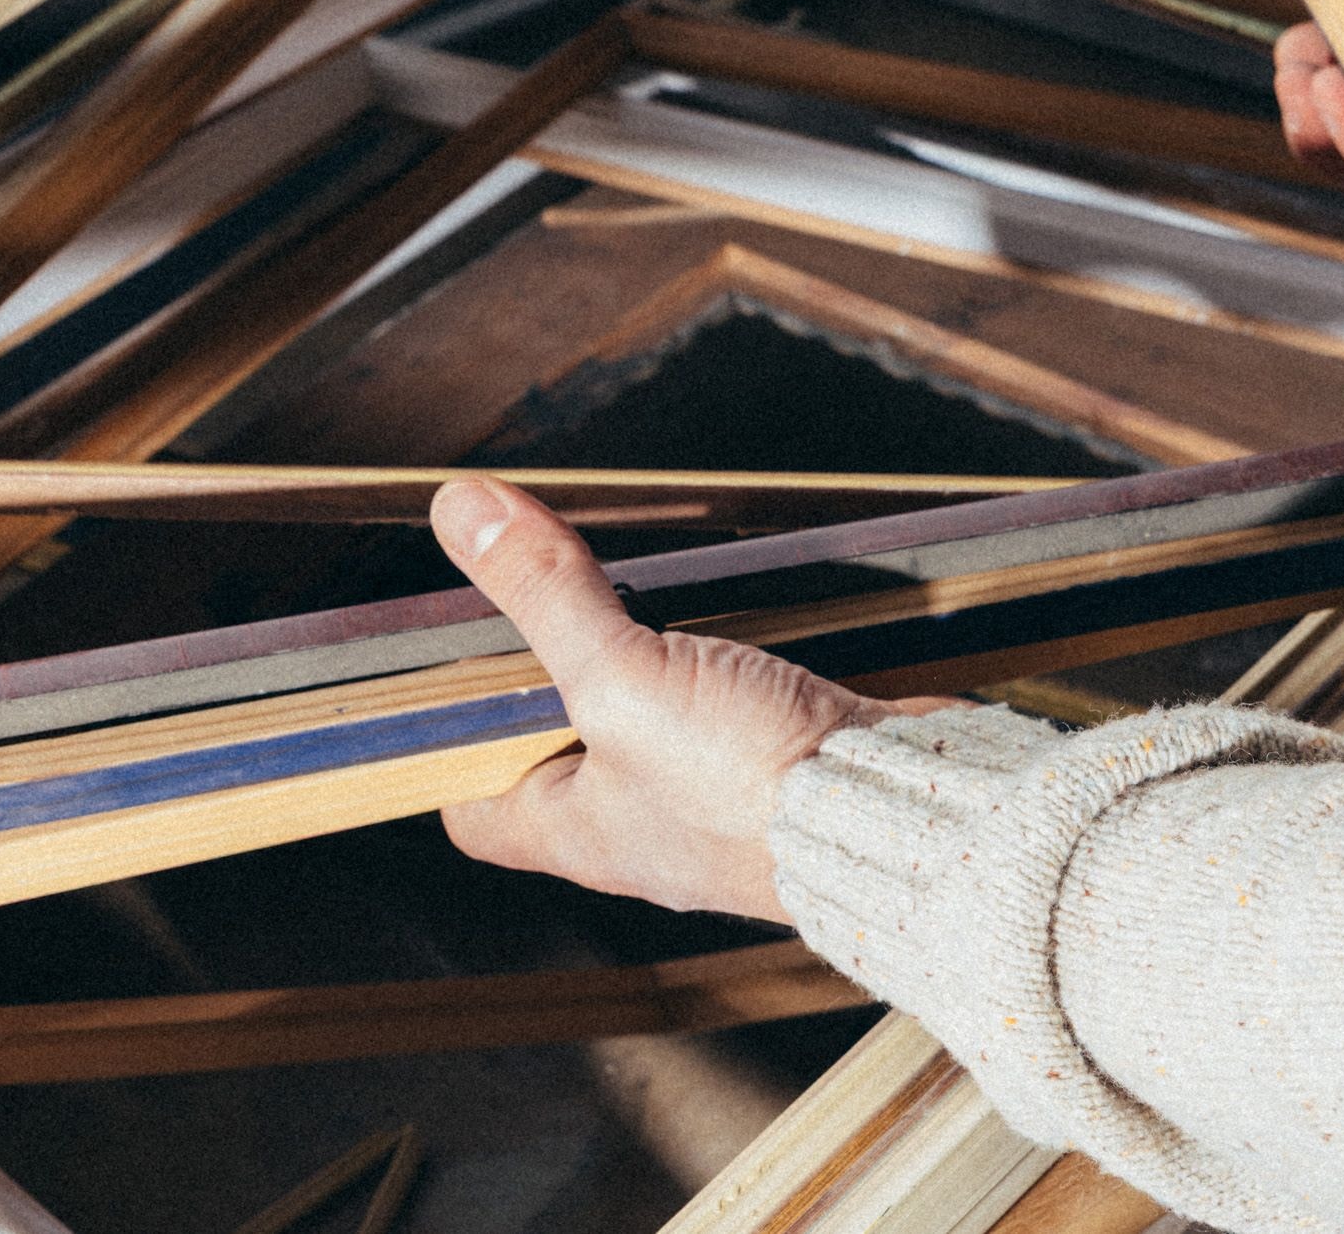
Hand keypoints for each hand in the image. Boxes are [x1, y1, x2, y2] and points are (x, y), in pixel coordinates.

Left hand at [430, 476, 929, 921]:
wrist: (907, 814)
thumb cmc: (756, 789)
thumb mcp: (623, 681)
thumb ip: (546, 596)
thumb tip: (460, 512)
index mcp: (574, 830)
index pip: (474, 809)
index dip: (444, 745)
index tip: (435, 670)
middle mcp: (636, 823)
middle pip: (557, 742)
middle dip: (546, 668)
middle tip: (535, 585)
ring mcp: (709, 795)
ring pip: (644, 711)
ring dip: (635, 645)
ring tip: (622, 577)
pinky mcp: (776, 758)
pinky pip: (723, 697)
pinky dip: (714, 646)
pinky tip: (718, 601)